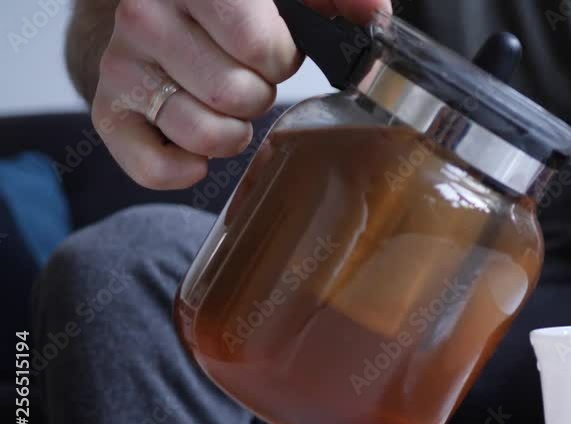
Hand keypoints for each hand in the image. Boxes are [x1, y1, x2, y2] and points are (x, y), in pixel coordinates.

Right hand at [94, 0, 389, 188]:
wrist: (158, 5)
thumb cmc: (231, 3)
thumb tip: (373, 16)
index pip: (258, 46)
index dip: (280, 58)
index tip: (273, 48)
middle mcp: (147, 17)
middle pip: (236, 95)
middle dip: (258, 94)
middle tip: (247, 77)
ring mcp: (122, 65)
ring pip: (204, 134)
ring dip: (231, 132)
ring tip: (226, 105)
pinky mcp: (108, 109)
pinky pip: (151, 166)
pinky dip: (182, 170)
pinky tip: (196, 150)